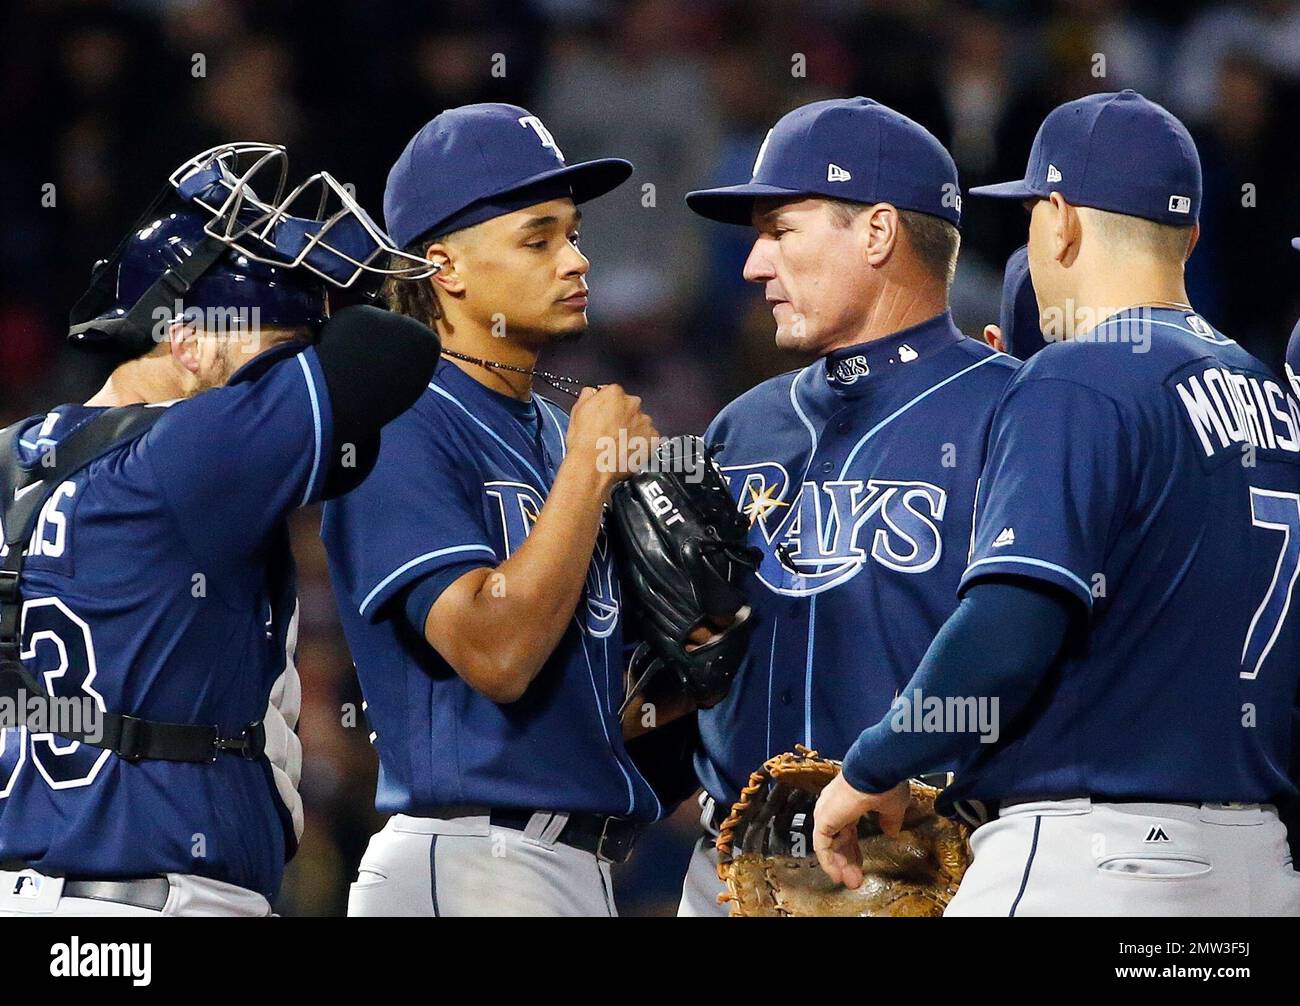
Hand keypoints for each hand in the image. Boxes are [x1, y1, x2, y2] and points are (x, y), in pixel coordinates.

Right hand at [566, 384, 658, 487]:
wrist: (593, 465)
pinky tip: (629, 449)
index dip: (608, 407)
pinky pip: (649, 438)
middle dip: (623, 417)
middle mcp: (633, 404)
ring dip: (633, 429)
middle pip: (630, 407)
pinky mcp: (653, 438)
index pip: (615, 394)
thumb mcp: (577, 411)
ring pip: (640, 422)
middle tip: (611, 432)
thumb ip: (588, 396)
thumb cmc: (584, 442)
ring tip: (619, 444)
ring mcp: (644, 421)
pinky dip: (642, 443)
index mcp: (614, 393)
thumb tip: (592, 393)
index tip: (605, 416)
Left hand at [812, 774, 910, 889]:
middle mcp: (834, 807)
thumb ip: (889, 821)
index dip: (854, 849)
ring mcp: (827, 812)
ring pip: (829, 844)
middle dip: (847, 861)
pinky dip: (828, 861)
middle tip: (856, 880)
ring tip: (850, 882)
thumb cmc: (884, 783)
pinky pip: (822, 845)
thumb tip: (891, 832)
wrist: (876, 770)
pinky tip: (837, 875)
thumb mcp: (892, 807)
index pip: (848, 830)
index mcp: (849, 802)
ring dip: (839, 865)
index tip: (862, 865)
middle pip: (838, 840)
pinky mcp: (823, 820)